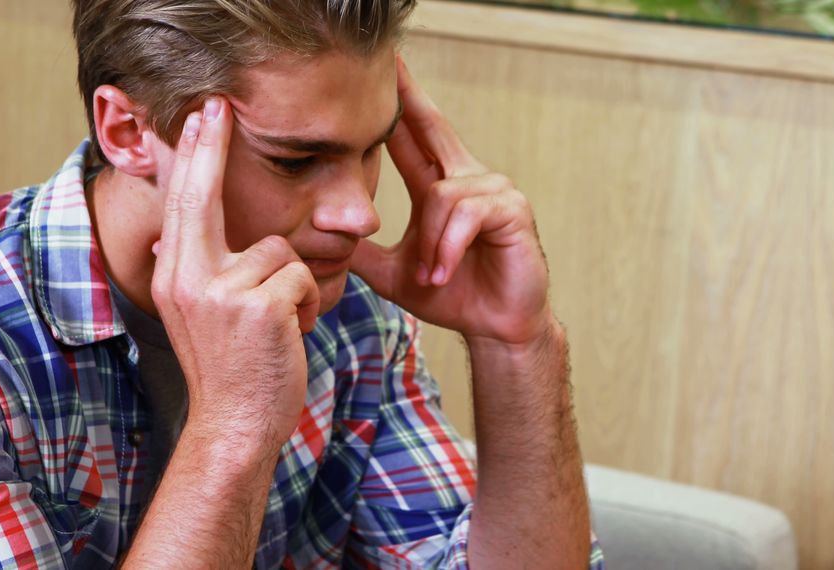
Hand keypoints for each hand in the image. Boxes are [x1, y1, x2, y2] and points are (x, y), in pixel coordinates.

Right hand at [151, 98, 320, 457]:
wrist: (235, 426)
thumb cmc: (229, 371)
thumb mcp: (195, 316)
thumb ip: (195, 274)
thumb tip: (172, 238)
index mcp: (174, 277)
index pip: (183, 204)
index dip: (194, 157)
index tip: (201, 117)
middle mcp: (187, 278)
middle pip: (204, 197)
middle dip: (210, 146)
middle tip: (217, 104)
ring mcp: (222, 291)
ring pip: (279, 249)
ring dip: (293, 284)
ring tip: (281, 322)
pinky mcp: (260, 305)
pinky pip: (302, 276)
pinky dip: (309, 304)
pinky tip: (293, 333)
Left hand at [350, 57, 551, 345]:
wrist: (494, 327)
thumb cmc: (453, 296)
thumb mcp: (393, 272)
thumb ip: (362, 252)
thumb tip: (320, 238)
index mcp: (439, 187)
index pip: (413, 137)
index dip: (399, 105)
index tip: (383, 71)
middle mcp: (467, 179)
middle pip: (434, 128)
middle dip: (411, 100)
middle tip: (390, 69)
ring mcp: (494, 191)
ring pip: (442, 197)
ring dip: (430, 244)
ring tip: (431, 275)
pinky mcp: (512, 210)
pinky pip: (466, 215)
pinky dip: (448, 248)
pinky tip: (444, 272)